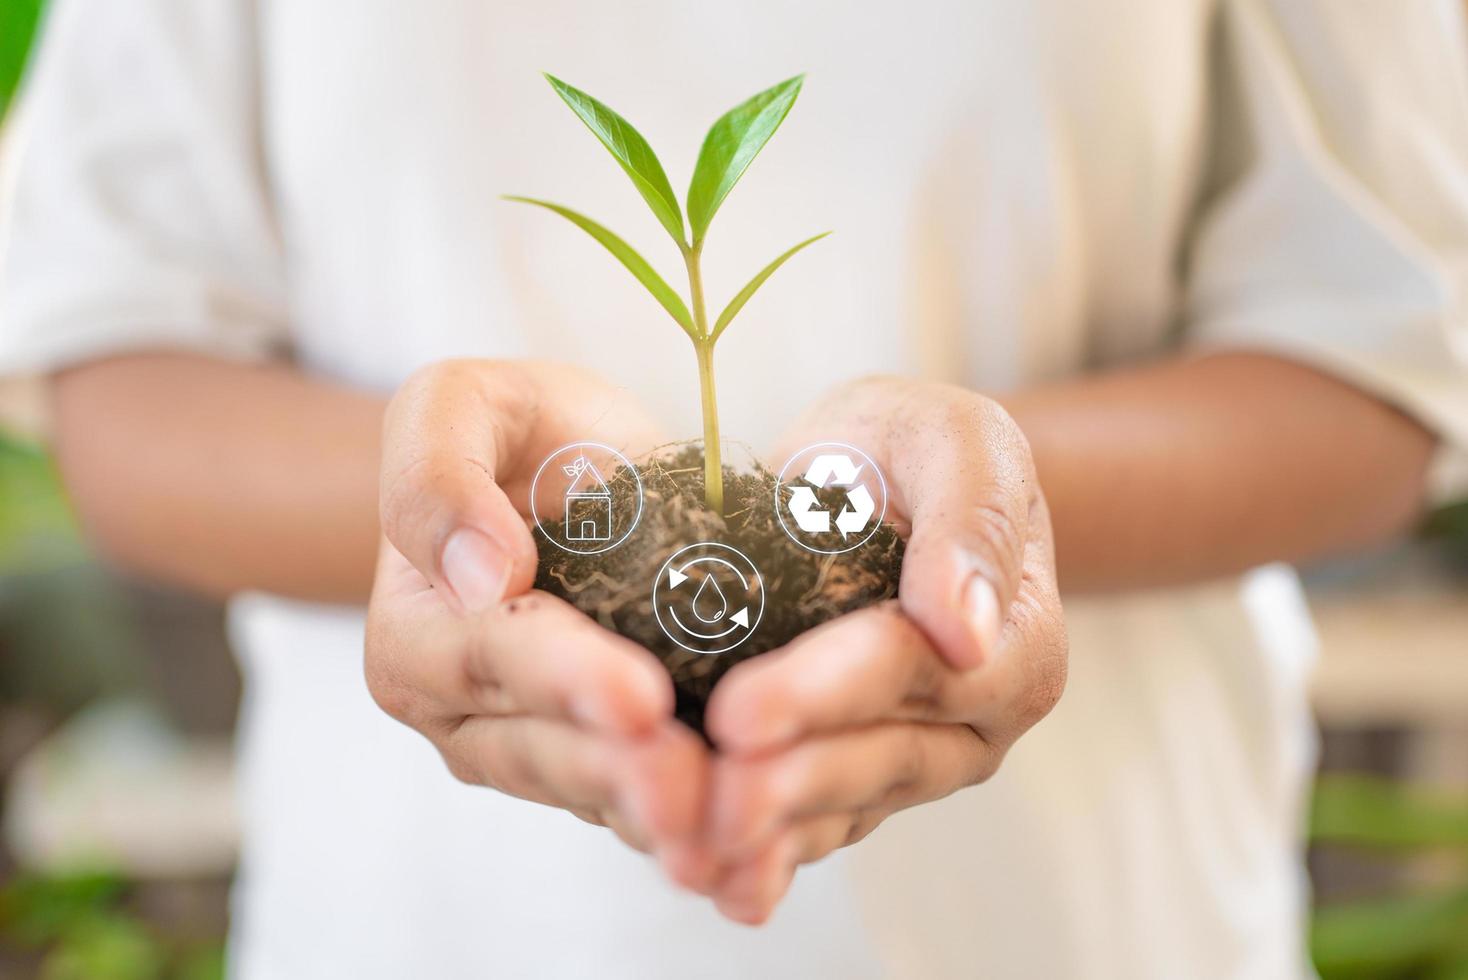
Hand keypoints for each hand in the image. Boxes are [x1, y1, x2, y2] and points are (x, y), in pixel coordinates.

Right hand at [365, 360, 708, 855]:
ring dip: (658, 820)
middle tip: (695, 795)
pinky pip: (638, 803)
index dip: (565, 680)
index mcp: (417, 630)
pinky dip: (693, 828)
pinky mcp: (600, 763)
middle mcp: (461, 710)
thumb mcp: (460, 404)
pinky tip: (748, 860)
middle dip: (620, 774)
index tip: (639, 700)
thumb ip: (436, 473)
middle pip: (543, 749)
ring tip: (726, 843)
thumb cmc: (515, 431)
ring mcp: (531, 746)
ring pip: (594, 794)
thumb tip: (478, 574)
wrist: (572, 471)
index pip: (492, 656)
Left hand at [681, 377, 1067, 922]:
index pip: (914, 669)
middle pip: (880, 754)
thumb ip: (968, 515)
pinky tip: (710, 873)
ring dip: (773, 833)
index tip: (741, 715)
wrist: (873, 477)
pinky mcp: (865, 776)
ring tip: (697, 852)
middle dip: (791, 779)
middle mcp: (979, 715)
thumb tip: (970, 630)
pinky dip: (767, 850)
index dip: (825, 694)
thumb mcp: (947, 437)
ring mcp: (922, 755)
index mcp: (1016, 636)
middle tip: (707, 797)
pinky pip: (821, 822)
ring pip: (848, 803)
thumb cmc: (911, 447)